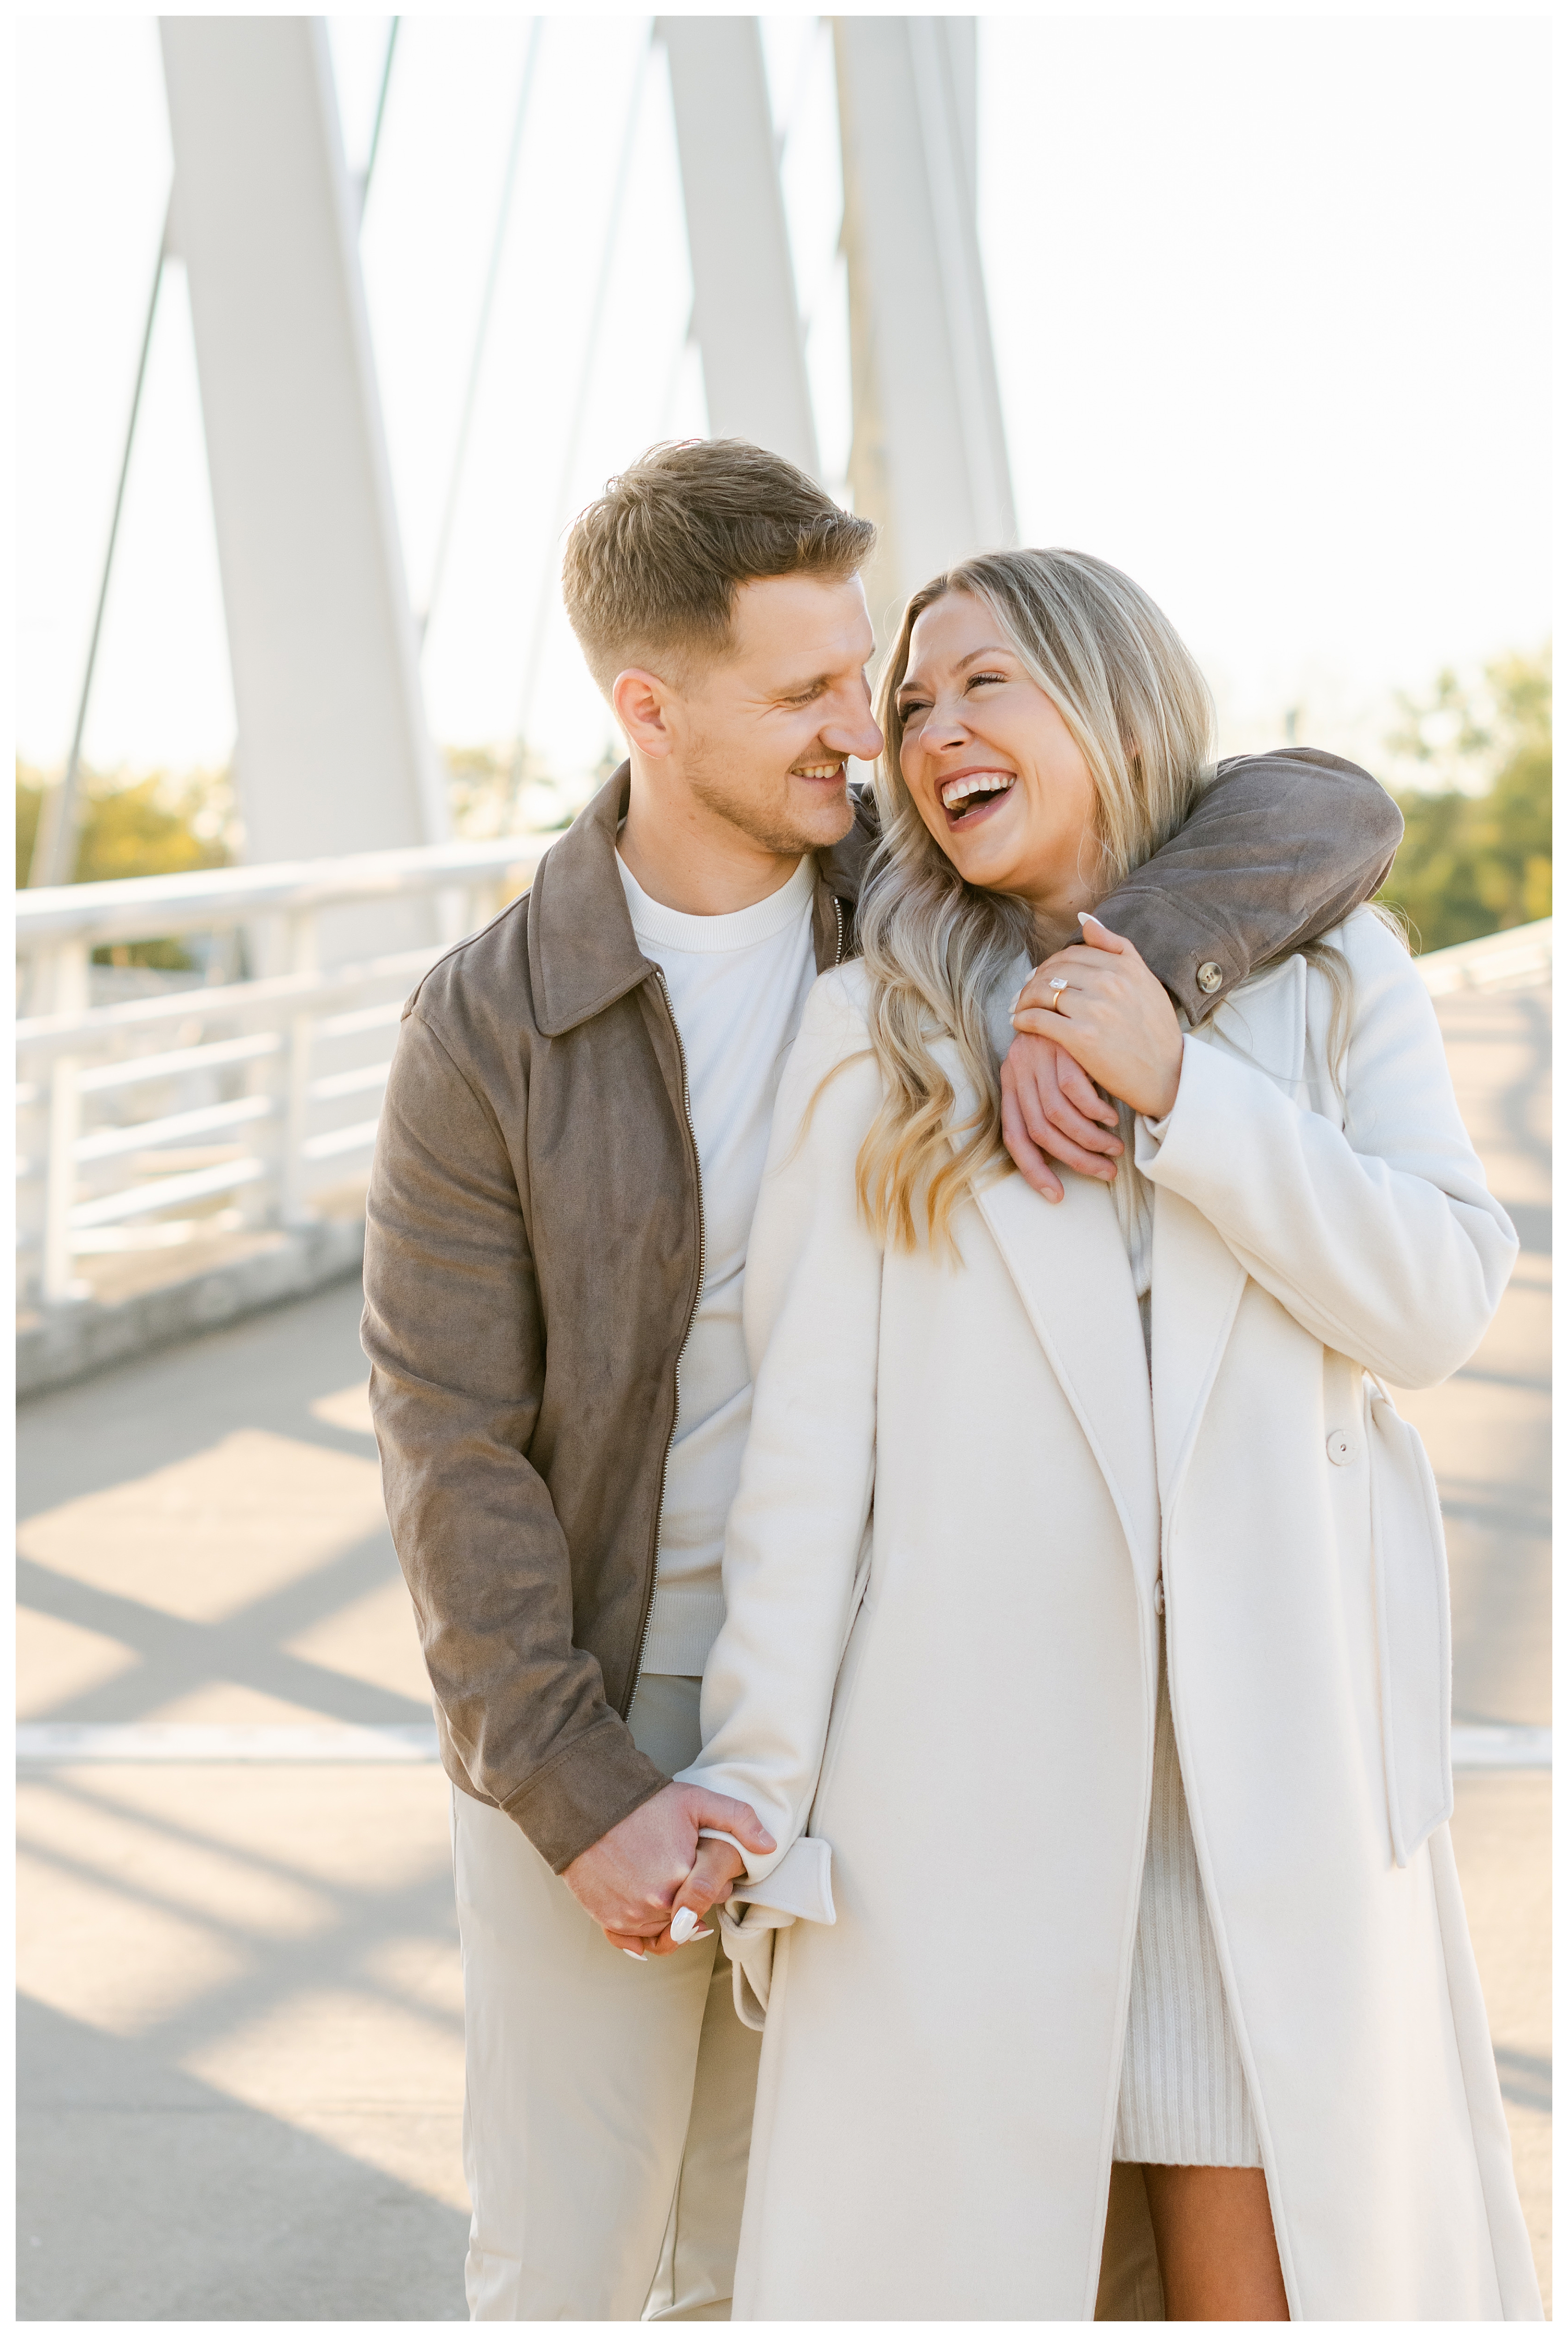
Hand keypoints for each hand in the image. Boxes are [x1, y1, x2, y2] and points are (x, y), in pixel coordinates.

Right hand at [563, 1781, 772, 1950]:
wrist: (588, 1805)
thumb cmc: (644, 1802)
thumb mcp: (697, 1800)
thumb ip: (738, 1818)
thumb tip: (769, 1846)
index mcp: (683, 1878)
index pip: (712, 1897)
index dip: (709, 1880)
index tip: (697, 1862)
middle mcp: (657, 1904)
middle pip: (689, 1918)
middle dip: (688, 1900)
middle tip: (677, 1872)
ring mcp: (630, 1915)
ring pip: (663, 1932)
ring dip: (666, 1917)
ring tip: (660, 1885)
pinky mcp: (608, 1919)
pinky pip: (634, 1942)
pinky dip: (642, 1933)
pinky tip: (646, 1912)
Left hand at [1000, 1033, 1123, 1198]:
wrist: (1083, 988)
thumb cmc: (1070, 1040)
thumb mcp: (1052, 1073)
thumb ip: (1051, 1103)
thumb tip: (1061, 1147)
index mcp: (1011, 1081)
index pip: (1014, 1137)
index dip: (1033, 1171)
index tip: (1056, 1195)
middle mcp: (1017, 1069)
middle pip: (1038, 1132)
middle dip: (1073, 1161)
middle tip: (1103, 1172)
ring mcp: (1038, 1056)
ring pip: (1057, 1117)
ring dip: (1088, 1141)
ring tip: (1112, 1150)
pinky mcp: (1062, 1044)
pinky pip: (1076, 1090)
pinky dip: (1094, 1111)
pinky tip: (1112, 1117)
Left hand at [1012, 916, 1183, 1120]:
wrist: (1168, 1075)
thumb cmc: (1156, 1030)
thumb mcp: (1145, 980)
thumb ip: (1116, 946)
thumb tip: (1084, 919)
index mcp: (1124, 966)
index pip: (1071, 954)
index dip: (1050, 964)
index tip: (1041, 977)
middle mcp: (1109, 982)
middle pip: (1053, 971)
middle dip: (1033, 981)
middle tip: (1023, 993)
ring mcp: (1095, 1009)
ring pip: (1042, 992)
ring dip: (1024, 999)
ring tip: (1020, 1008)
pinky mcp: (1082, 1037)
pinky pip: (1039, 1019)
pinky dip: (1023, 1020)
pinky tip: (1019, 1024)